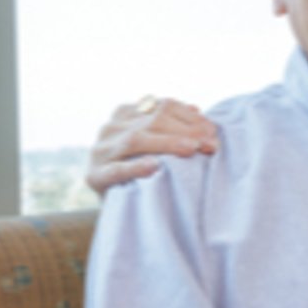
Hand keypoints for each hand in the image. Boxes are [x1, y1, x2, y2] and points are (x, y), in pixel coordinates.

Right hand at [85, 97, 218, 194]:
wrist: (113, 201)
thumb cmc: (139, 167)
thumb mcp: (153, 142)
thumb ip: (170, 125)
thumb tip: (196, 109)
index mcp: (125, 113)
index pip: (163, 106)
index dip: (191, 117)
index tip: (213, 131)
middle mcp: (110, 127)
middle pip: (153, 121)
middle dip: (186, 131)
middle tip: (210, 144)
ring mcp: (101, 150)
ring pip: (136, 140)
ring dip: (168, 143)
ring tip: (192, 149)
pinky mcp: (95, 175)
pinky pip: (117, 169)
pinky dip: (136, 167)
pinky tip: (155, 167)